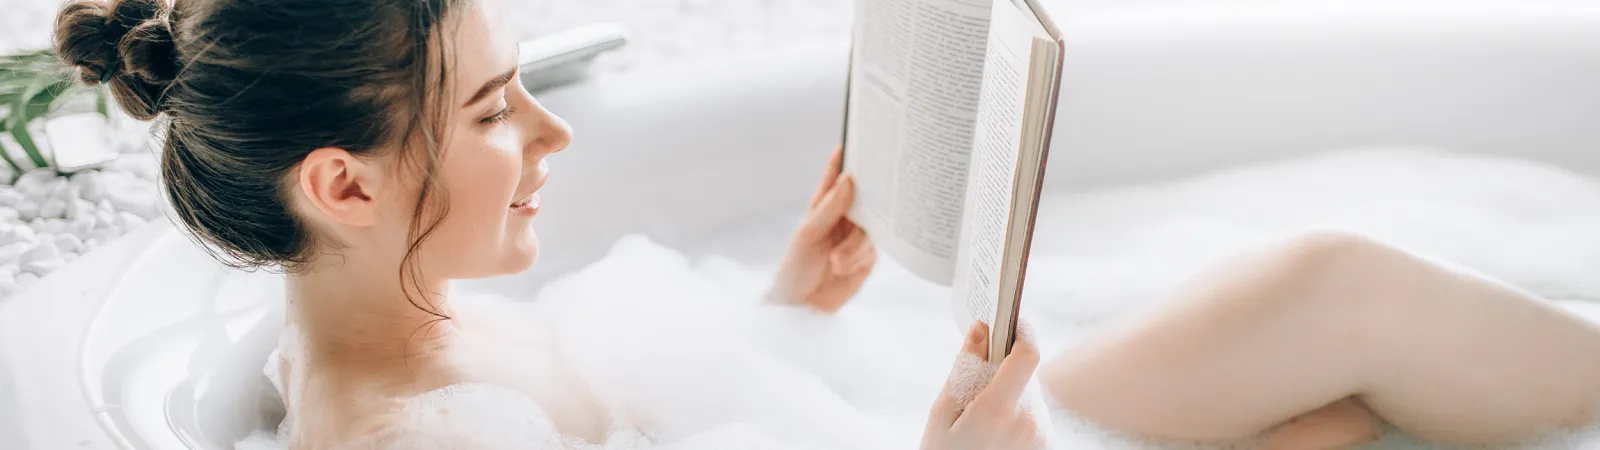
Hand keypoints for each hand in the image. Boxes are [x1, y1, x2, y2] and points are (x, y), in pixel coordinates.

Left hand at [767, 146, 875, 312]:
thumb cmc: (795, 267)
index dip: (845, 158)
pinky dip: (857, 258)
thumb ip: (829, 207)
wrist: (802, 307)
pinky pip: (871, 251)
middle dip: (870, 196)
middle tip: (879, 185)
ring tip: (834, 261)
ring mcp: (856, 237)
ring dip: (852, 247)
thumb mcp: (807, 235)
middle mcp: (843, 218)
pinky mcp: (866, 258)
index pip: (836, 177)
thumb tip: (848, 179)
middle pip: (864, 199)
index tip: (855, 136)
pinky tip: (843, 267)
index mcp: (824, 206)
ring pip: (869, 230)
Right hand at [922, 322, 1043, 449]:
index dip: (1021, 333)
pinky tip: (996, 434)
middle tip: (976, 395)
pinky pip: (1034, 415)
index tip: (1011, 323)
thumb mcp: (942, 413)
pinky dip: (1017, 416)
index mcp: (997, 411)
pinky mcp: (1046, 446)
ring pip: (1029, 395)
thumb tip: (981, 330)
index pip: (1027, 356)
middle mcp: (1027, 424)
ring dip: (1010, 397)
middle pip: (1024, 376)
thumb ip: (965, 368)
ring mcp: (1040, 438)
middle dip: (1003, 374)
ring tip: (984, 423)